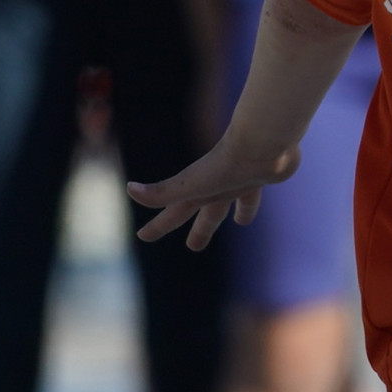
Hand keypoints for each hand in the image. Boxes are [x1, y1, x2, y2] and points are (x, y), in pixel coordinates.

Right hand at [128, 139, 301, 249]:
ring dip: (231, 213)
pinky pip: (254, 191)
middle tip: (194, 247)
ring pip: (231, 202)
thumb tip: (129, 189)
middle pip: (205, 213)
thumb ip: (161, 191)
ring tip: (239, 223)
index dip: (158, 227)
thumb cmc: (225, 164)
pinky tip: (260, 201)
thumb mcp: (190, 183)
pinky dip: (254, 199)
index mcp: (197, 191)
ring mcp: (237, 181)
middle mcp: (215, 187)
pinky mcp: (259, 177)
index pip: (172, 214)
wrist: (262, 144)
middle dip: (199, 230)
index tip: (142, 237)